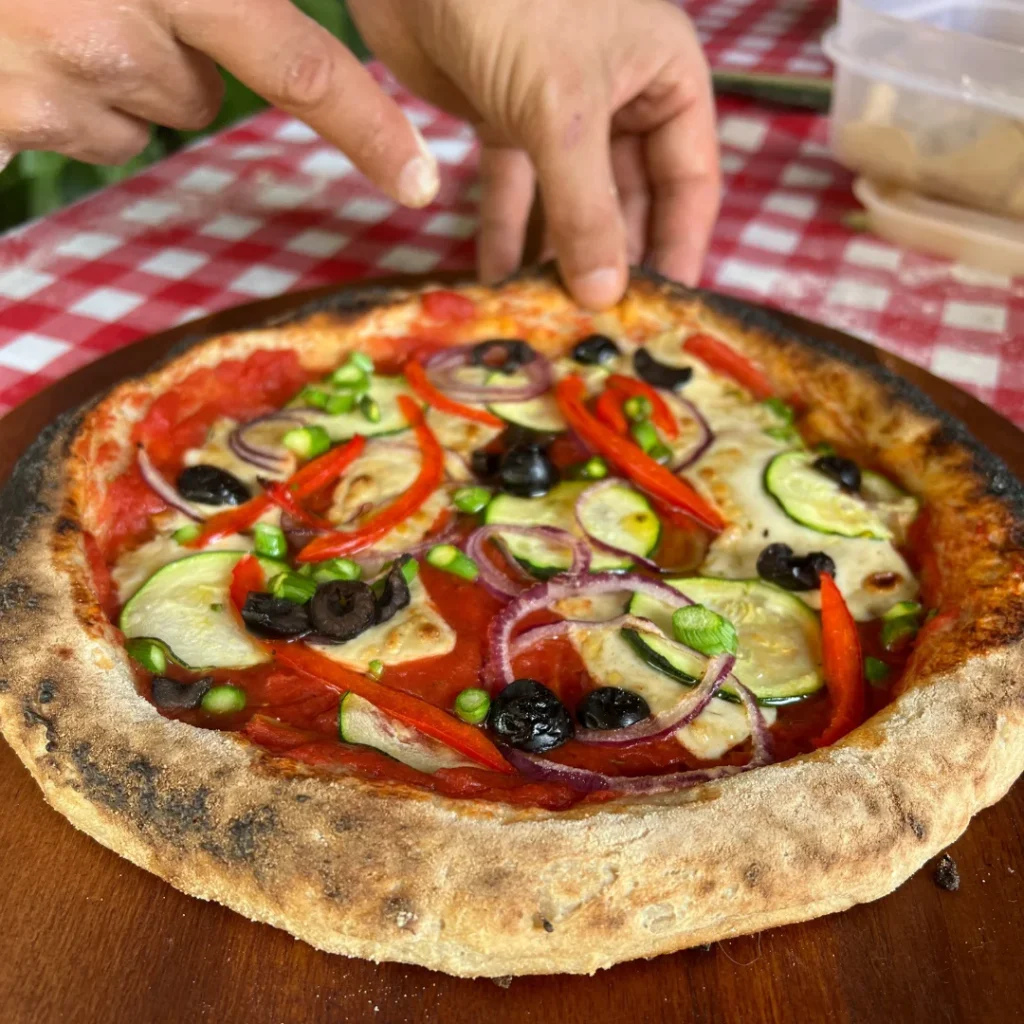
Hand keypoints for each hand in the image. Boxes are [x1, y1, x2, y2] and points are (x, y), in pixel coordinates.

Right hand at [0, 0, 438, 206]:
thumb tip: (233, 56)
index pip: (297, 64)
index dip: (367, 126)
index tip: (419, 186)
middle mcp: (115, 28)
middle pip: (199, 93)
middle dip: (170, 55)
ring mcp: (50, 79)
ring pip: (136, 113)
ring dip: (106, 72)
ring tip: (35, 4)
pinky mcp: (0, 116)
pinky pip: (71, 127)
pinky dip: (50, 94)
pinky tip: (4, 36)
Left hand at [349, 0, 719, 307]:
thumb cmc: (513, 3)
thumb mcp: (564, 113)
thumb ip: (589, 209)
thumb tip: (606, 295)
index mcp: (665, 79)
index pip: (690, 181)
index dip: (678, 248)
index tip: (663, 311)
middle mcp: (620, 96)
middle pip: (629, 200)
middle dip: (610, 259)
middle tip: (597, 328)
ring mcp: (560, 108)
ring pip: (570, 201)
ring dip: (557, 255)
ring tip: (547, 316)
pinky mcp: (504, 115)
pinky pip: (515, 189)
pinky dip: (507, 231)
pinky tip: (499, 278)